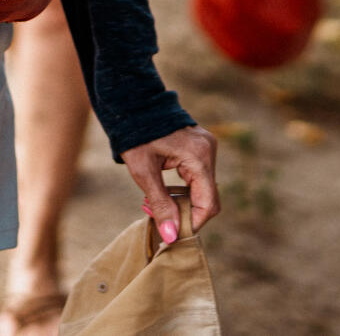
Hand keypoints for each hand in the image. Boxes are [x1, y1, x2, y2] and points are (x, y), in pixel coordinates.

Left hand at [122, 125, 219, 245]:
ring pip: (201, 189)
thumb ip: (161, 205)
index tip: (171, 231)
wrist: (131, 103)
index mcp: (199, 156)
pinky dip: (182, 189)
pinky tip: (162, 191)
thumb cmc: (135, 135)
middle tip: (155, 214)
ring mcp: (206, 147)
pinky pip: (197, 177)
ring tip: (153, 203)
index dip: (192, 222)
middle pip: (206, 197)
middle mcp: (208, 151)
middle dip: (183, 212)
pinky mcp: (199, 147)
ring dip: (181, 201)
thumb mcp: (144, 173)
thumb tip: (172, 236)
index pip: (208, 204)